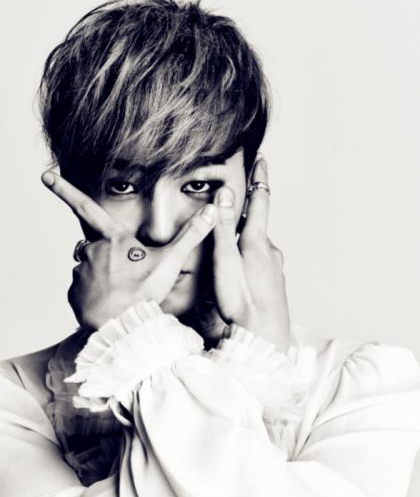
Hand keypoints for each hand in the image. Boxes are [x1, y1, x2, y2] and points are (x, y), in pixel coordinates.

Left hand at [41, 171, 217, 329]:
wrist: (123, 327)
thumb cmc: (145, 293)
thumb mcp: (171, 262)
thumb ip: (191, 235)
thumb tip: (213, 211)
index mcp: (113, 239)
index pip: (86, 207)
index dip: (65, 190)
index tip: (45, 176)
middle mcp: (92, 250)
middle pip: (98, 247)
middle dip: (111, 258)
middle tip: (131, 278)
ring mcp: (80, 272)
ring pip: (92, 268)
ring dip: (103, 277)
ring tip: (123, 293)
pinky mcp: (74, 292)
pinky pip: (84, 289)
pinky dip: (95, 294)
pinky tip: (110, 303)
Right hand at [212, 158, 290, 352]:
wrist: (263, 336)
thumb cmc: (241, 301)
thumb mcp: (226, 261)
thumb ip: (222, 228)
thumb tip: (224, 194)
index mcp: (257, 241)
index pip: (260, 201)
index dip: (259, 179)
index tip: (261, 161)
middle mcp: (270, 251)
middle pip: (256, 223)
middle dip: (244, 212)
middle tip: (232, 202)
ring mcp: (274, 268)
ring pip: (256, 244)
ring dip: (243, 238)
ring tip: (228, 242)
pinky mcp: (273, 283)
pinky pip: (259, 261)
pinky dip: (247, 257)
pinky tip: (238, 270)